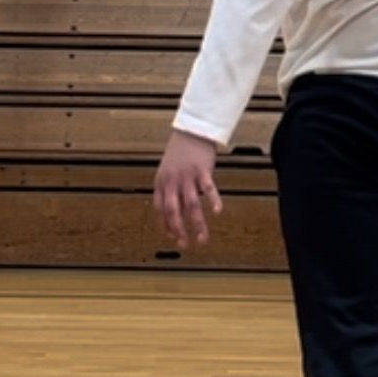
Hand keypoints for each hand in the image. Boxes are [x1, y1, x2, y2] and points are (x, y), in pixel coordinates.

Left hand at [154, 129, 222, 249]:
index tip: (174, 237)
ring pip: (192, 205)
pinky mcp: (202, 170)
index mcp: (161, 183)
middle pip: (174, 212)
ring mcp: (187, 177)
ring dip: (197, 225)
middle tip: (185, 245)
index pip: (160, 210)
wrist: (191, 131)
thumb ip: (170, 191)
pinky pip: (208, 189)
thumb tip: (175, 213)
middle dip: (179, 231)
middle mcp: (172, 182)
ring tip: (203, 239)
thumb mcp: (167, 171)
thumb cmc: (179, 153)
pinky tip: (217, 212)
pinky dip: (213, 201)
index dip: (166, 225)